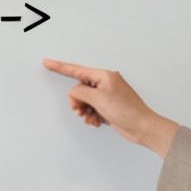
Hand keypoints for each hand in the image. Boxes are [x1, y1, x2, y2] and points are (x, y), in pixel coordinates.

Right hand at [41, 59, 178, 155]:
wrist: (142, 127)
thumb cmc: (127, 111)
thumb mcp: (98, 99)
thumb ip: (81, 92)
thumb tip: (74, 93)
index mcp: (104, 76)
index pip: (77, 70)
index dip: (60, 67)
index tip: (48, 63)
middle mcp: (106, 83)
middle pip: (80, 89)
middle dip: (78, 101)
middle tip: (82, 110)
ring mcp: (107, 96)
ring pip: (84, 101)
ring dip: (85, 111)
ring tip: (91, 117)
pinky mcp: (109, 107)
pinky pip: (92, 109)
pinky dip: (91, 116)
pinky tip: (97, 121)